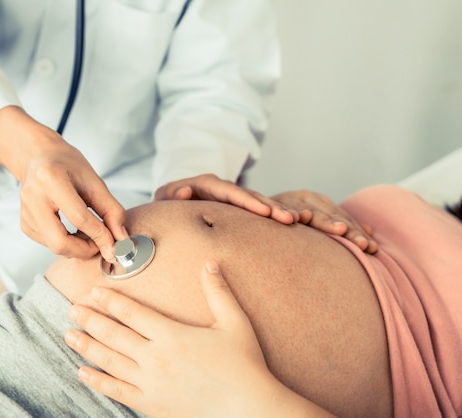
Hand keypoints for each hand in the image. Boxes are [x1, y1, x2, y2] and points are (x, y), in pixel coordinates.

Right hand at [0, 106, 127, 259]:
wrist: (39, 157)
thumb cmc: (68, 166)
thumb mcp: (95, 182)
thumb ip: (112, 211)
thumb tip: (121, 240)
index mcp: (51, 179)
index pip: (79, 218)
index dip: (100, 235)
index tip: (115, 245)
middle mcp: (33, 197)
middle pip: (60, 242)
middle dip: (85, 250)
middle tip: (102, 244)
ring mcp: (25, 213)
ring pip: (55, 246)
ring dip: (78, 248)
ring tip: (91, 233)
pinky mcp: (24, 224)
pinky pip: (49, 244)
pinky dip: (68, 244)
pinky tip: (76, 231)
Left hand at [65, 263, 325, 417]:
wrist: (246, 408)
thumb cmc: (244, 365)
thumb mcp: (235, 323)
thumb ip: (219, 291)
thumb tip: (210, 263)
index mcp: (173, 335)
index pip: (133, 312)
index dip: (111, 300)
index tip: (94, 292)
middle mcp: (156, 358)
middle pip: (114, 334)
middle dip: (90, 319)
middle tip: (73, 309)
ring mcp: (150, 383)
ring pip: (109, 361)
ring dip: (87, 346)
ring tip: (69, 335)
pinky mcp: (151, 404)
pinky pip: (116, 391)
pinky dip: (97, 381)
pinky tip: (83, 372)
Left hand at [155, 174, 298, 224]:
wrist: (172, 202)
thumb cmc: (167, 203)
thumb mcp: (164, 198)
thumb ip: (171, 195)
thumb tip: (185, 192)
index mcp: (207, 184)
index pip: (229, 192)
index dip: (247, 201)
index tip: (264, 212)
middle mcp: (224, 188)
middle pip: (250, 196)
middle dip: (270, 207)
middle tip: (289, 218)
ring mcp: (234, 197)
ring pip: (260, 202)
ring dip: (278, 211)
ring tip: (296, 220)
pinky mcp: (241, 207)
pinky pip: (261, 210)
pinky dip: (276, 215)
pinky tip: (296, 221)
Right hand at [271, 190, 377, 252]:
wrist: (255, 207)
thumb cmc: (288, 219)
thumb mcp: (315, 220)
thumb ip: (338, 223)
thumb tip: (369, 230)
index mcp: (321, 203)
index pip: (344, 219)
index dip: (358, 233)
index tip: (372, 249)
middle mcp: (309, 198)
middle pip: (332, 217)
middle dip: (349, 231)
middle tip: (363, 244)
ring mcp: (291, 199)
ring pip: (311, 212)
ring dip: (325, 221)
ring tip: (340, 230)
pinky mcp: (273, 202)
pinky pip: (284, 210)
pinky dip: (290, 212)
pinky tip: (297, 219)